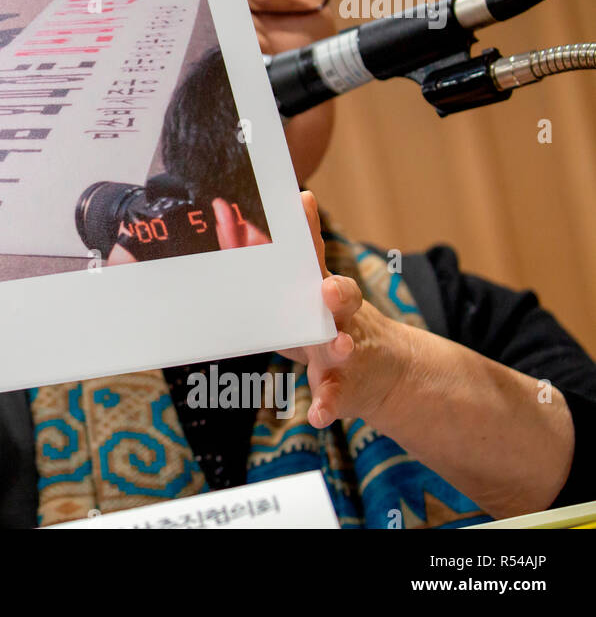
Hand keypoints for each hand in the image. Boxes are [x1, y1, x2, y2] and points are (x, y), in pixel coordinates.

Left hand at [278, 192, 411, 428]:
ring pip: (346, 347)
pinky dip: (328, 406)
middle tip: (328, 288)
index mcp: (325, 291)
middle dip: (337, 293)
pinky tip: (317, 416)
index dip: (308, 227)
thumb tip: (229, 221)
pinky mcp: (348, 388)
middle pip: (344, 298)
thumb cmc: (328, 326)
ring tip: (339, 346)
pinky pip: (337, 398)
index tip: (302, 199)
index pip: (315, 255)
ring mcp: (349, 352)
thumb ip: (270, 268)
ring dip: (341, 346)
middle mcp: (342, 317)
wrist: (388, 372)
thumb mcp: (304, 296)